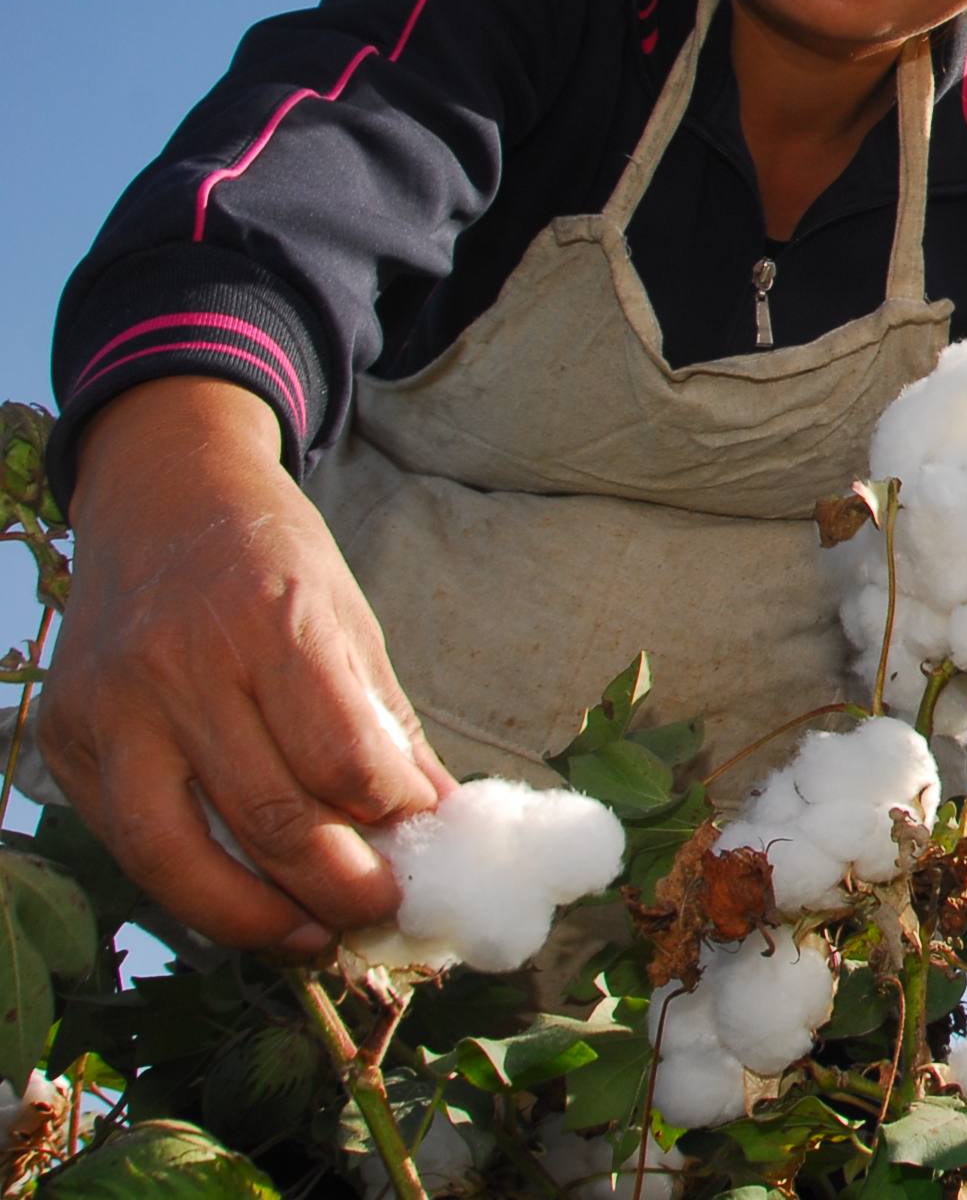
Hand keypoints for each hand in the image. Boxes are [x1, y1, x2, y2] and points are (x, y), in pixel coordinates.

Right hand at [40, 378, 452, 953]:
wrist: (159, 495)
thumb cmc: (273, 559)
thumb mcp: (350, 621)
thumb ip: (386, 728)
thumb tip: (439, 825)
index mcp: (269, 623)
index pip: (341, 761)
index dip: (394, 821)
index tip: (427, 844)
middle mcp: (177, 667)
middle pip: (267, 820)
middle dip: (338, 888)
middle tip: (385, 914)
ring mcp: (108, 707)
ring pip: (176, 856)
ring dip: (255, 918)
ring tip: (315, 936)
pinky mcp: (63, 738)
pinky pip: (127, 840)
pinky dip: (189, 886)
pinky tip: (243, 901)